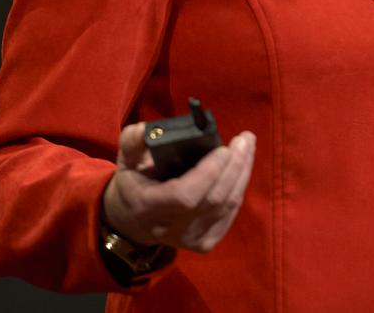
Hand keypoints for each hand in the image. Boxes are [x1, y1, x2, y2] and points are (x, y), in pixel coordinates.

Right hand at [102, 122, 255, 252]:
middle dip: (234, 166)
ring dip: (243, 172)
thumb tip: (147, 129)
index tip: (223, 148)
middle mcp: (171, 229)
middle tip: (244, 139)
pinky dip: (240, 187)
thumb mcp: (126, 160)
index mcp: (148, 207)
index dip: (209, 173)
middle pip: (214, 199)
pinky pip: (231, 213)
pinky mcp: (205, 242)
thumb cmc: (133, 184)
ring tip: (247, 145)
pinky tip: (243, 167)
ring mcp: (190, 239)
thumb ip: (132, 141)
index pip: (185, 196)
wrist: (134, 222)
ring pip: (227, 206)